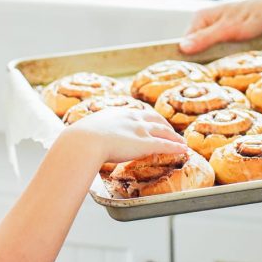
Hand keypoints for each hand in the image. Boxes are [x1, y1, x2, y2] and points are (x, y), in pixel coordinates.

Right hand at [60, 107, 186, 165]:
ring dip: (174, 136)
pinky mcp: (146, 144)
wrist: (85, 142)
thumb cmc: (81, 139)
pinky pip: (166, 145)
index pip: (137, 112)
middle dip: (164, 124)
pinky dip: (176, 147)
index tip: (150, 120)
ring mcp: (140, 130)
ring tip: (181, 141)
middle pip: (155, 118)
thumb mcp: (86, 131)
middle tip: (170, 129)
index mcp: (117, 112)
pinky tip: (183, 149)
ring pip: (163, 131)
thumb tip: (79, 141)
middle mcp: (132, 118)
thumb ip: (89, 134)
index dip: (146, 117)